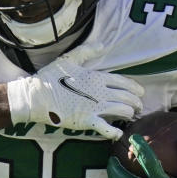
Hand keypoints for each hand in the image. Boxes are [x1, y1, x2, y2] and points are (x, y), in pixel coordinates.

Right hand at [7, 43, 143, 139]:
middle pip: (126, 97)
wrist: (36, 96)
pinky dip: (114, 131)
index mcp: (96, 77)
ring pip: (121, 111)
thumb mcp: (68, 58)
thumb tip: (103, 44)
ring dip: (129, 114)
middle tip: (139, 107)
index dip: (135, 88)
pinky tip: (119, 132)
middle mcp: (99, 92)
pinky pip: (106, 128)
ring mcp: (94, 107)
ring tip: (131, 116)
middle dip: (136, 102)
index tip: (140, 93)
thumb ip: (87, 50)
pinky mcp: (86, 121)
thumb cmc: (50, 77)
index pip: (124, 82)